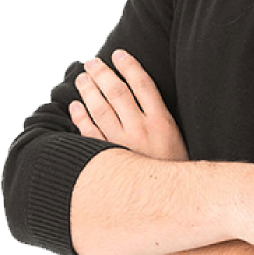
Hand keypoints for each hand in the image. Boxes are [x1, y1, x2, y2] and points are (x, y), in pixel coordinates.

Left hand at [70, 50, 188, 160]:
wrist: (168, 200)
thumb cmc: (174, 167)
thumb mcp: (177, 140)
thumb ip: (161, 118)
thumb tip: (144, 94)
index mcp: (162, 123)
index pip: (143, 85)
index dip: (129, 66)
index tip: (119, 54)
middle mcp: (140, 130)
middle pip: (117, 92)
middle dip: (103, 74)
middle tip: (93, 63)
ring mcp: (121, 144)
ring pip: (99, 109)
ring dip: (88, 90)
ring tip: (82, 79)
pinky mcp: (107, 158)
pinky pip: (88, 133)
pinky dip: (80, 117)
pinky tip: (75, 106)